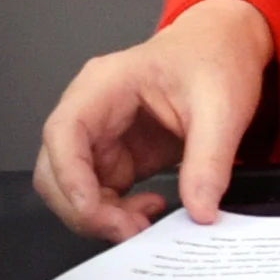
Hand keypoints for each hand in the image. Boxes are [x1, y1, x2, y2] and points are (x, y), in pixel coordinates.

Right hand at [33, 0, 274, 242]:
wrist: (224, 49)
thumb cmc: (214, 59)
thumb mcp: (222, 108)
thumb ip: (209, 161)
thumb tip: (200, 211)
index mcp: (105, 85)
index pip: (64, 132)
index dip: (69, 175)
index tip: (92, 209)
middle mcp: (92, 111)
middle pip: (55, 168)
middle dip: (83, 207)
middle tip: (127, 230)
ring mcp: (102, 137)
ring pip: (73, 188)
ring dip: (100, 216)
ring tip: (144, 223)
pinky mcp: (118, 157)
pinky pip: (100, 195)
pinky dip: (117, 213)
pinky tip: (150, 208)